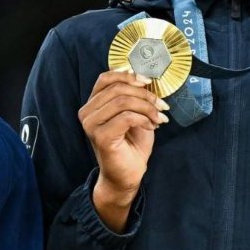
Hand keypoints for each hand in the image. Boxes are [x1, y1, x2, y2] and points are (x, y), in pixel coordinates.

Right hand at [79, 69, 168, 230]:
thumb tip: (144, 78)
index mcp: (93, 104)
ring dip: (147, 107)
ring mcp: (91, 125)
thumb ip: (134, 96)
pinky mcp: (101, 137)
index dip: (128, 75)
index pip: (105, 78)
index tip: (148, 81)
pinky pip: (126, 117)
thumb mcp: (135, 113)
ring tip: (159, 117)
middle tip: (161, 105)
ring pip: (123, 102)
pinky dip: (144, 119)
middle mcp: (87, 112)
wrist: (128, 174)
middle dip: (145, 95)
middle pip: (118, 89)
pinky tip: (152, 126)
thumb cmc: (131, 144)